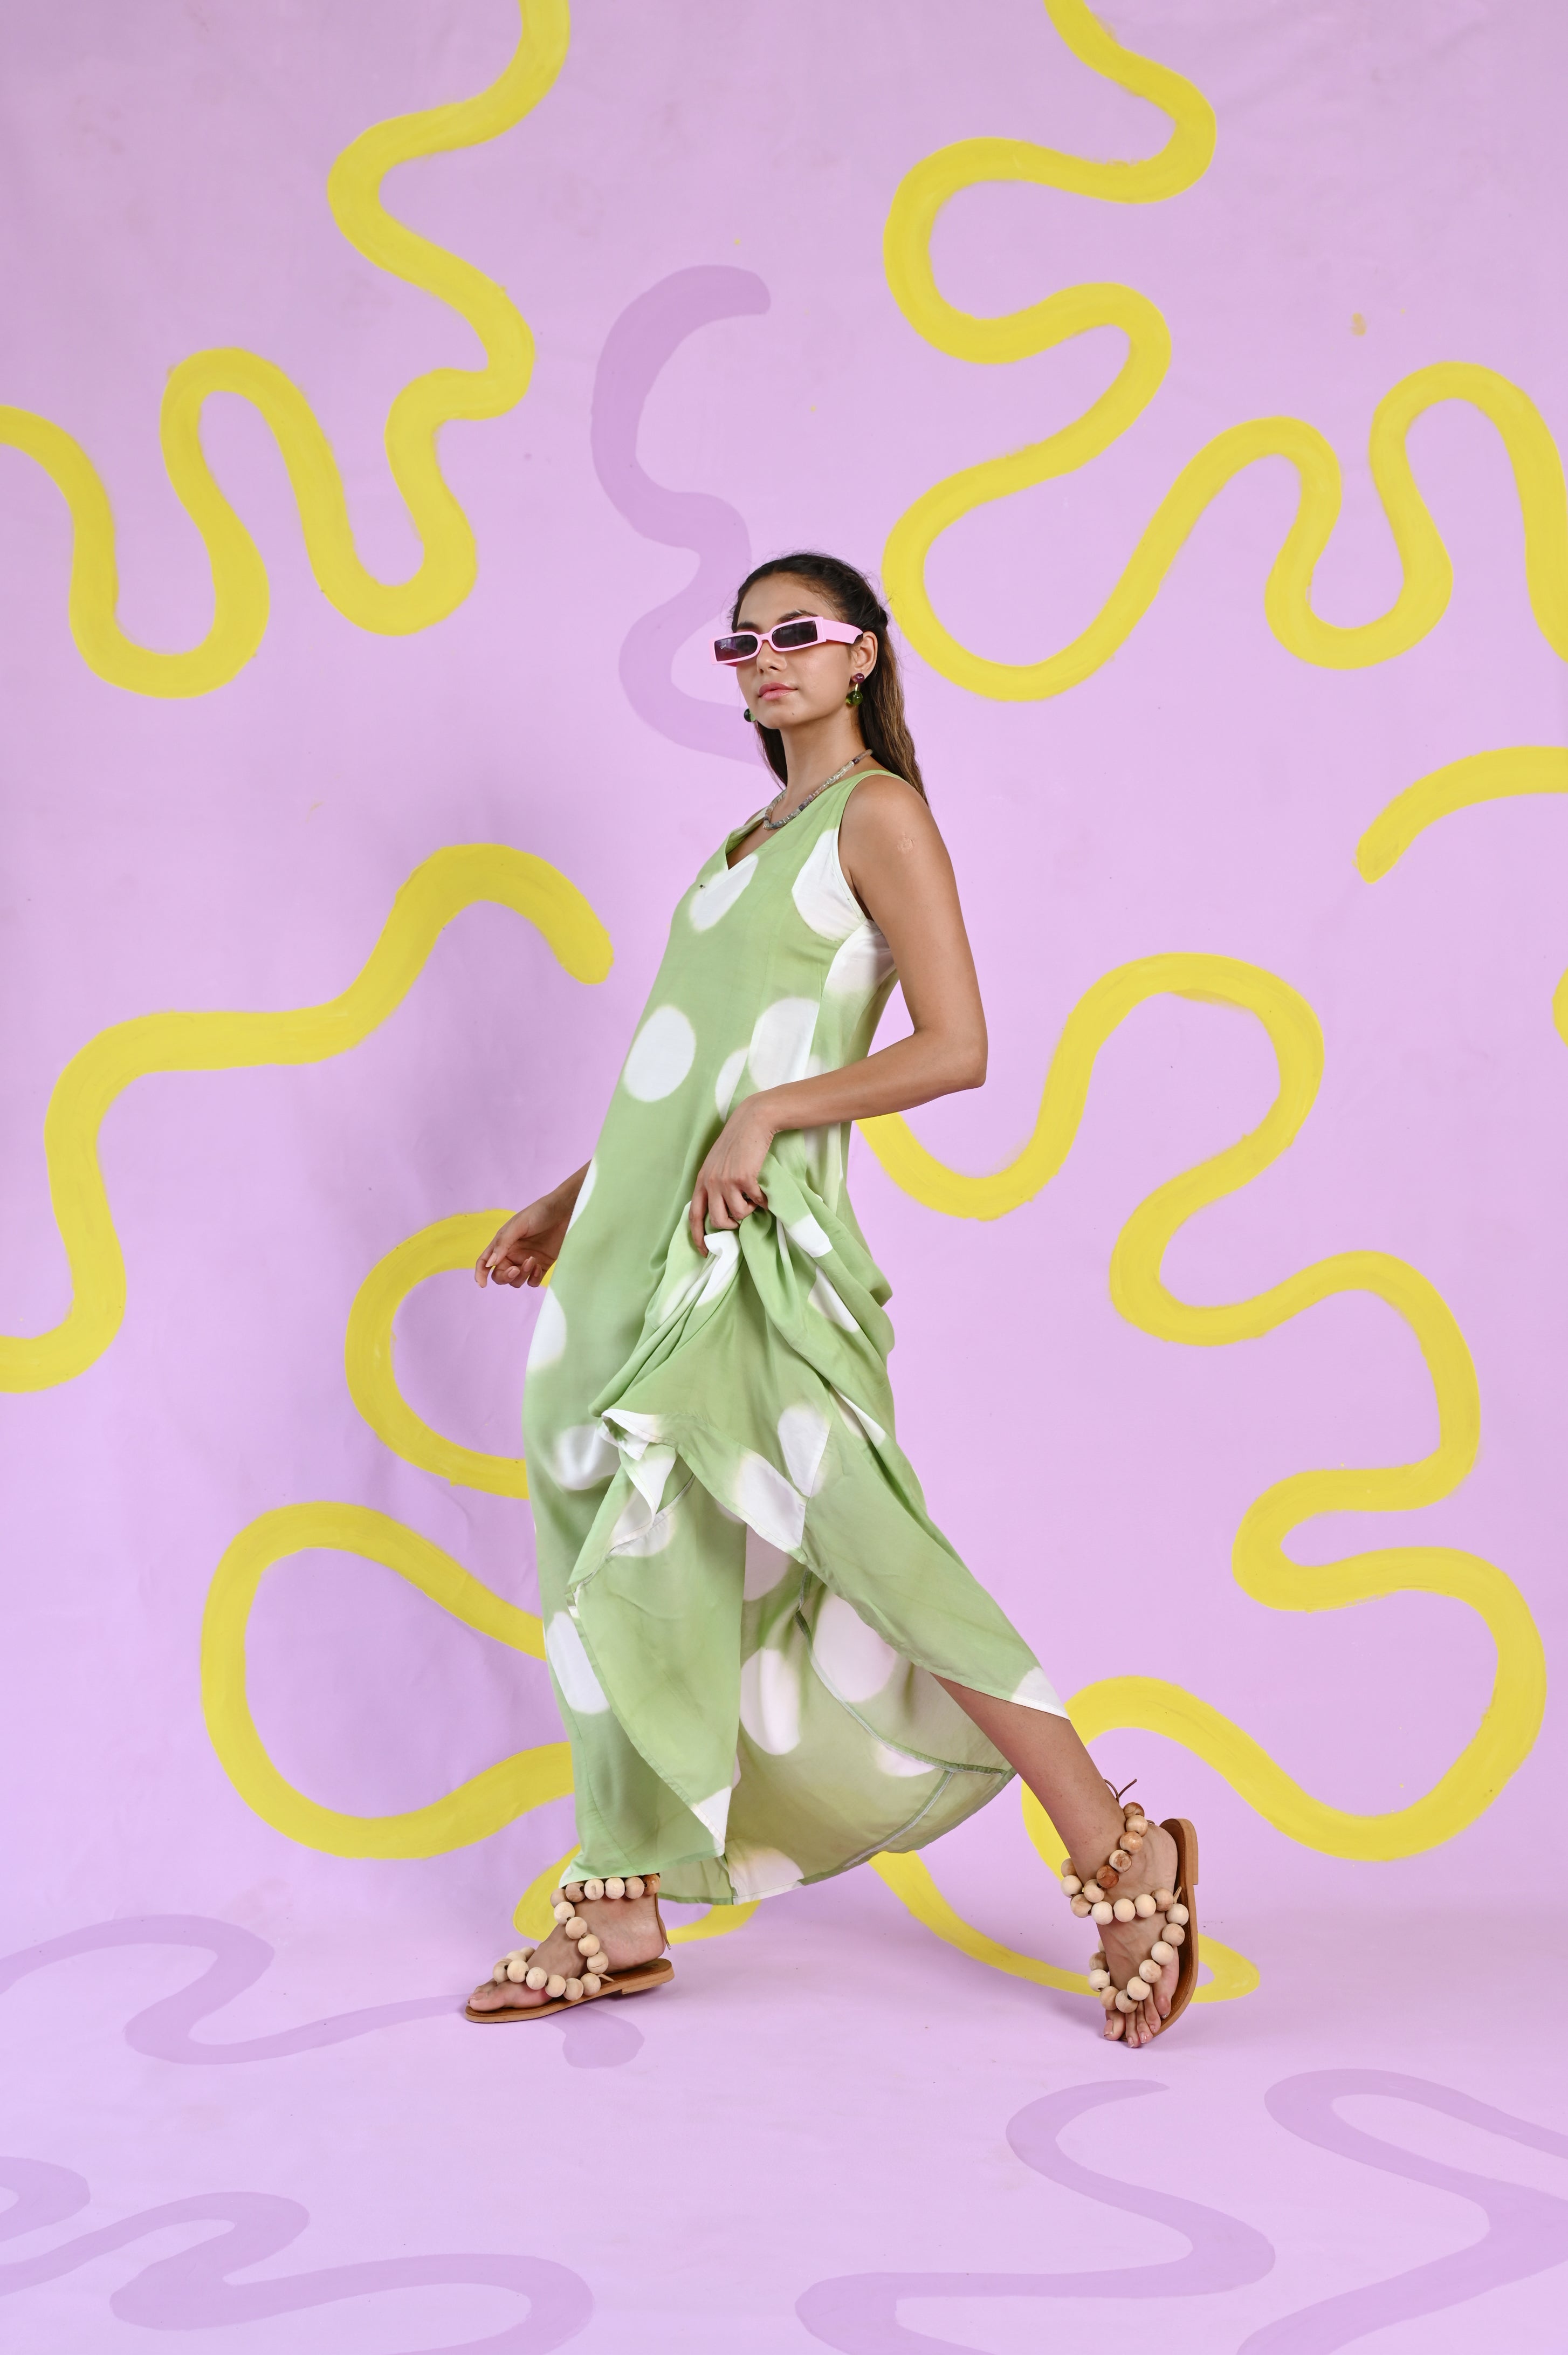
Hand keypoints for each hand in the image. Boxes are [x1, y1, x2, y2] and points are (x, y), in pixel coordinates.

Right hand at [476, 1190, 573, 1288]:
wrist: (565, 1211)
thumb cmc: (539, 1213)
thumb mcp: (518, 1225)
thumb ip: (503, 1244)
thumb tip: (490, 1263)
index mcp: (502, 1244)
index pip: (485, 1262)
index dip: (480, 1274)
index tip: (482, 1284)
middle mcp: (512, 1254)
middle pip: (500, 1276)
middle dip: (505, 1277)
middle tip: (516, 1269)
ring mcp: (527, 1261)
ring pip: (516, 1281)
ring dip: (522, 1276)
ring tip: (532, 1260)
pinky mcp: (542, 1265)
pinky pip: (532, 1281)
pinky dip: (533, 1278)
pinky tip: (538, 1266)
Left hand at [688, 1101, 773, 1254]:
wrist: (751, 1123)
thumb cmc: (737, 1144)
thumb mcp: (717, 1165)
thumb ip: (715, 1185)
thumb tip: (724, 1212)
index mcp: (702, 1181)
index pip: (694, 1215)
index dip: (697, 1237)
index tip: (703, 1252)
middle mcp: (711, 1183)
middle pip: (718, 1221)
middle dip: (732, 1224)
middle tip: (742, 1216)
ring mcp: (726, 1181)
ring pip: (738, 1214)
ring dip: (749, 1210)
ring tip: (753, 1198)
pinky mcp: (743, 1178)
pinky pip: (756, 1202)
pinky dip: (763, 1201)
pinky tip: (764, 1193)